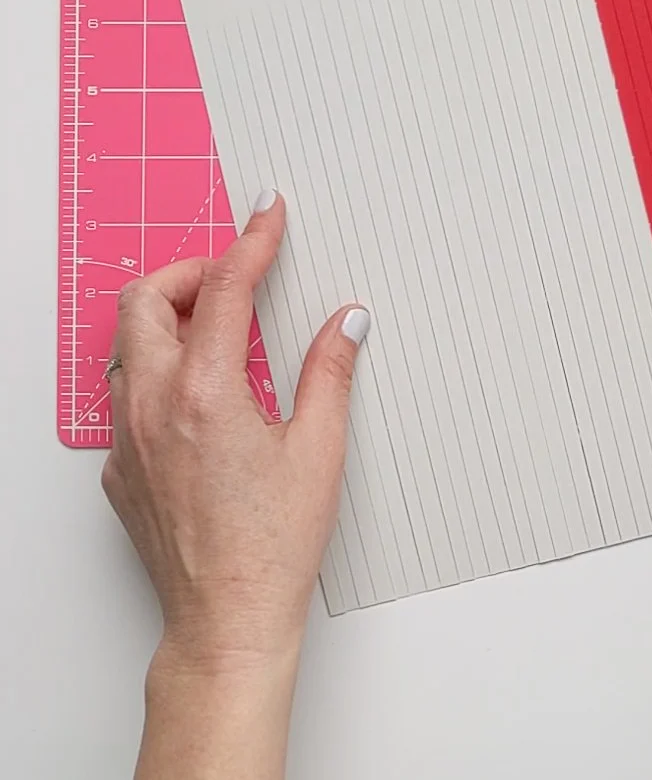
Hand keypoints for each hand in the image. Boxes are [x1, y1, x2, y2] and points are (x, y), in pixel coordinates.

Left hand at [102, 191, 368, 779]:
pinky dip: (157, 375)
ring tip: (216, 332)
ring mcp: (126, 440)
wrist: (226, 622)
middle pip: (146, 299)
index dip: (251, 240)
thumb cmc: (273, 548)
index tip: (267, 215)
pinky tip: (200, 399)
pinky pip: (125, 398)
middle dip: (188, 272)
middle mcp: (153, 408)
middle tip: (231, 276)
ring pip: (127, 347)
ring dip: (166, 322)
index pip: (223, 287)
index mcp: (206, 393)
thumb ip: (330, 371)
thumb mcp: (319, 450)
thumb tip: (347, 320)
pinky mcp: (118, 471)